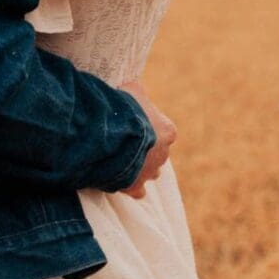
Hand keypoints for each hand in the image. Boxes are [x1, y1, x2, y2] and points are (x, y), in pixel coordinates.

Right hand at [118, 79, 176, 197]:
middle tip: (125, 139)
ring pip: (151, 172)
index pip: (164, 130)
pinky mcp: (135, 186)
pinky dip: (130, 185)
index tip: (134, 123)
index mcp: (167, 131)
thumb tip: (138, 88)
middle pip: (157, 152)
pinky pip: (137, 190)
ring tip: (119, 157)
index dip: (148, 126)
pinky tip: (118, 177)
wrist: (110, 133)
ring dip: (139, 166)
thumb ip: (139, 92)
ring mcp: (150, 172)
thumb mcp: (132, 89)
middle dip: (144, 148)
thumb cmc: (123, 108)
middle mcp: (164, 154)